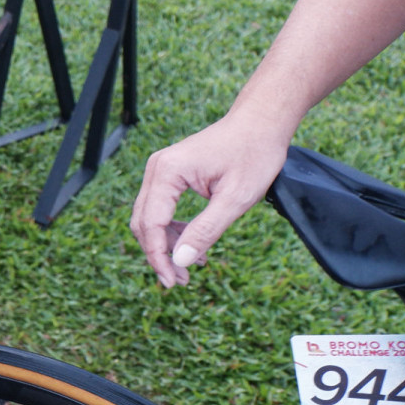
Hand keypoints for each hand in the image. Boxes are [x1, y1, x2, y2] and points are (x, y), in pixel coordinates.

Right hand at [129, 115, 293, 288]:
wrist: (261, 122)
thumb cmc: (254, 153)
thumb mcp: (236, 198)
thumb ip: (206, 230)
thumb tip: (180, 260)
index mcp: (168, 172)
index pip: (151, 224)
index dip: (159, 256)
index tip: (173, 282)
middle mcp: (157, 169)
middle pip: (143, 222)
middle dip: (160, 254)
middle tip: (181, 280)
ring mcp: (161, 170)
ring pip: (150, 218)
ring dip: (166, 244)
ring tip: (193, 265)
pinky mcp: (170, 173)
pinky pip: (160, 208)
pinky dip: (172, 229)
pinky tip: (193, 244)